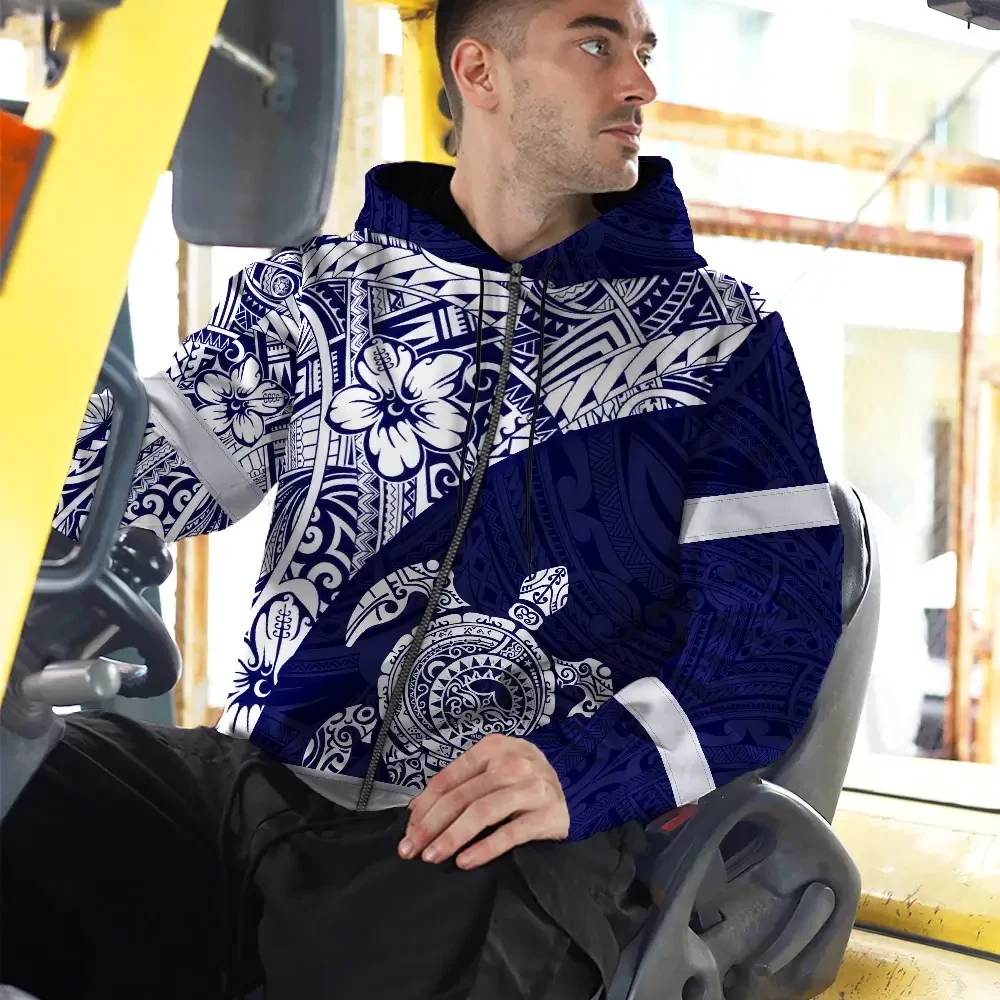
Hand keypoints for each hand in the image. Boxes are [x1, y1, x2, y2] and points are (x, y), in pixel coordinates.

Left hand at [398, 734, 569, 869]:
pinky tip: (465, 862)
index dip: (425, 805)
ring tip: (432, 857)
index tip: (408, 830)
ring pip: (482, 812)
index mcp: (493, 748)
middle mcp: (512, 762)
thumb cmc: (523, 781)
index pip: (449, 778)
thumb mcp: (493, 770)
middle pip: (461, 796)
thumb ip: (459, 784)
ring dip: (452, 837)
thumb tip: (416, 810)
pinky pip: (510, 833)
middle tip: (410, 850)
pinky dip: (484, 847)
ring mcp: (532, 787)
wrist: (575, 790)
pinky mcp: (548, 814)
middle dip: (430, 825)